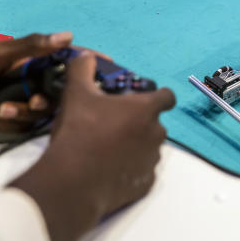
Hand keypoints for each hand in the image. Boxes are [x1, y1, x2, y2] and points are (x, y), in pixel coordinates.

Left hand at [0, 32, 73, 135]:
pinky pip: (16, 128)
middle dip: (43, 99)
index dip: (68, 70)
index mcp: (20, 61)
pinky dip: (2, 122)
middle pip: (49, 94)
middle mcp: (19, 81)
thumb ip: (29, 46)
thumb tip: (68, 35)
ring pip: (33, 113)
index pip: (54, 64)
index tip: (86, 75)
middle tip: (34, 102)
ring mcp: (10, 102)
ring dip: (18, 112)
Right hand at [11, 54, 174, 240]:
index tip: (141, 99)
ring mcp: (152, 161)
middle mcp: (156, 134)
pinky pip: (143, 171)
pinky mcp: (146, 184)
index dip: (157, 95)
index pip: (167, 96)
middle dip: (140, 122)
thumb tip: (85, 56)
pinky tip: (110, 169)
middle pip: (155, 123)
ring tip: (109, 149)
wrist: (72, 182)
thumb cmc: (79, 132)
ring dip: (136, 145)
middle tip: (114, 124)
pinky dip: (132, 169)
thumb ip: (82, 69)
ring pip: (150, 147)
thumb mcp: (75, 93)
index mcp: (145, 109)